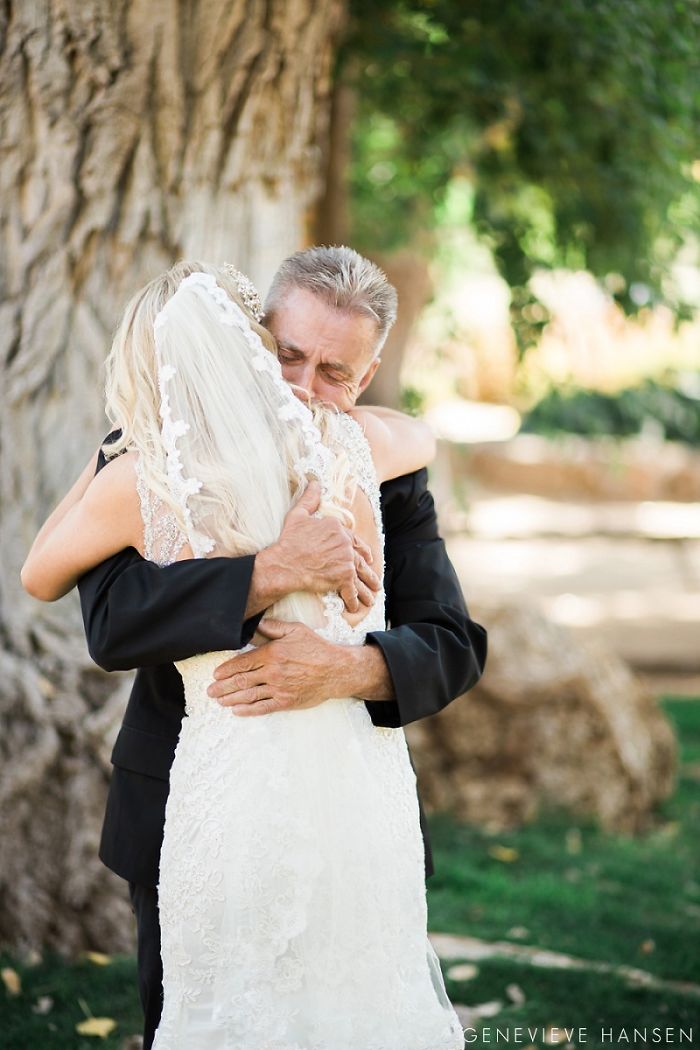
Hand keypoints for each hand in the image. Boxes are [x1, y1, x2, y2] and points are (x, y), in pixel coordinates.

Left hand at [208, 619, 339, 715]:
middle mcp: (273, 672)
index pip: (243, 662)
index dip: (227, 669)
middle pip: (242, 681)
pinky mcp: (286, 702)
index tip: (216, 674)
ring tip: (218, 701)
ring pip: (249, 695)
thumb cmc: (316, 648)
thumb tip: (255, 625)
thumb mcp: (296, 630)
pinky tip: (236, 710)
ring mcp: (279, 688)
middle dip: (223, 686)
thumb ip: (273, 628)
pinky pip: (263, 707)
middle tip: (210, 691)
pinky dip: (247, 710)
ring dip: (230, 699)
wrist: (336, 670)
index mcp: (272, 653)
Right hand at [272, 480, 379, 612]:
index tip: (368, 558)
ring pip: (360, 576)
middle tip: (375, 582)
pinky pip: (351, 591)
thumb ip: (309, 499)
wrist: (284, 563)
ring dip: (367, 589)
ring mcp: (345, 560)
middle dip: (369, 572)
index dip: (362, 550)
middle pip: (361, 559)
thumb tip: (315, 483)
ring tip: (372, 597)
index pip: (354, 540)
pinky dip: (353, 601)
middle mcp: (345, 543)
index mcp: (337, 528)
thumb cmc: (288, 541)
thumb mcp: (298, 516)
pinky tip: (355, 607)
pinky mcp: (343, 577)